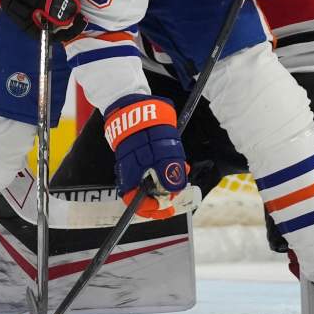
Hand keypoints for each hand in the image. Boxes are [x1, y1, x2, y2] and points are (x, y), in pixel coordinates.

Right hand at [104, 96, 187, 219]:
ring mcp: (134, 162)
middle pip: (147, 193)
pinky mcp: (139, 152)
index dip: (152, 209)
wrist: (133, 104)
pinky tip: (177, 159)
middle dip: (166, 193)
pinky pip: (152, 166)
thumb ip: (170, 173)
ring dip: (169, 179)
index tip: (167, 208)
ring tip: (183, 169)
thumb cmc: (145, 130)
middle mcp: (129, 172)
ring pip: (152, 179)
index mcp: (129, 177)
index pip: (136, 203)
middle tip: (180, 189)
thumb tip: (175, 190)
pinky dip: (166, 166)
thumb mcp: (163, 153)